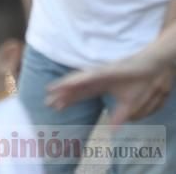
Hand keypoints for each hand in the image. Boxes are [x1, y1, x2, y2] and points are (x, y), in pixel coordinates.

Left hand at [46, 57, 172, 125]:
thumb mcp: (128, 106)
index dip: (69, 101)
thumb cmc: (142, 84)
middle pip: (75, 89)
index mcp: (101, 86)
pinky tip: (65, 83)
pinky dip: (76, 80)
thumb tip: (112, 131)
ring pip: (77, 81)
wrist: (154, 70)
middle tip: (47, 103)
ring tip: (50, 91)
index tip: (56, 108)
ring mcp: (99, 74)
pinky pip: (86, 76)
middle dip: (62, 96)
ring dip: (64, 87)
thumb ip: (118, 116)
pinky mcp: (104, 71)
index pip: (81, 95)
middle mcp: (97, 79)